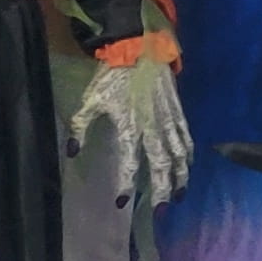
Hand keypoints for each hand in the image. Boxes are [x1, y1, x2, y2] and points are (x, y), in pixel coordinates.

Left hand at [67, 56, 193, 207]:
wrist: (140, 48)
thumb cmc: (112, 76)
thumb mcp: (90, 100)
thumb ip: (81, 127)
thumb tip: (72, 151)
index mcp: (131, 126)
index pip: (129, 163)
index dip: (125, 184)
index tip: (121, 203)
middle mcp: (154, 127)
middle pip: (161, 166)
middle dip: (161, 190)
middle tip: (160, 212)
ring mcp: (169, 120)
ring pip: (179, 155)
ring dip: (180, 178)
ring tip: (178, 196)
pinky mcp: (178, 111)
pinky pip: (186, 138)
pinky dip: (188, 155)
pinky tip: (188, 167)